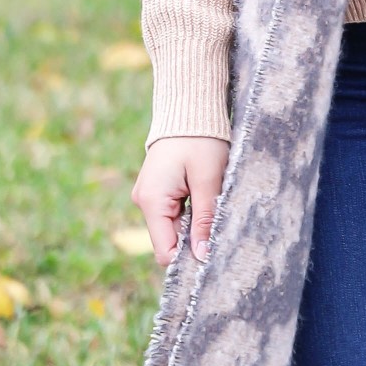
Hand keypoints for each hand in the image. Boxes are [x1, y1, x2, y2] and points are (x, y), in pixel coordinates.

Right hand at [134, 135, 229, 264]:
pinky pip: (175, 213)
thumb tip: (202, 256)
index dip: (188, 258)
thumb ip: (205, 220)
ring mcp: (149, 195)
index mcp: (151, 201)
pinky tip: (206, 199)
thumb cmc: (200, 140)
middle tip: (221, 228)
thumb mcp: (208, 181)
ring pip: (175, 227)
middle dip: (195, 240)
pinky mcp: (158, 190)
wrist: (188, 107)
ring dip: (196, 224)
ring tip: (214, 205)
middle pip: (170, 240)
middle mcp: (144, 201)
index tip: (213, 254)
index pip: (165, 251)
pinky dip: (192, 212)